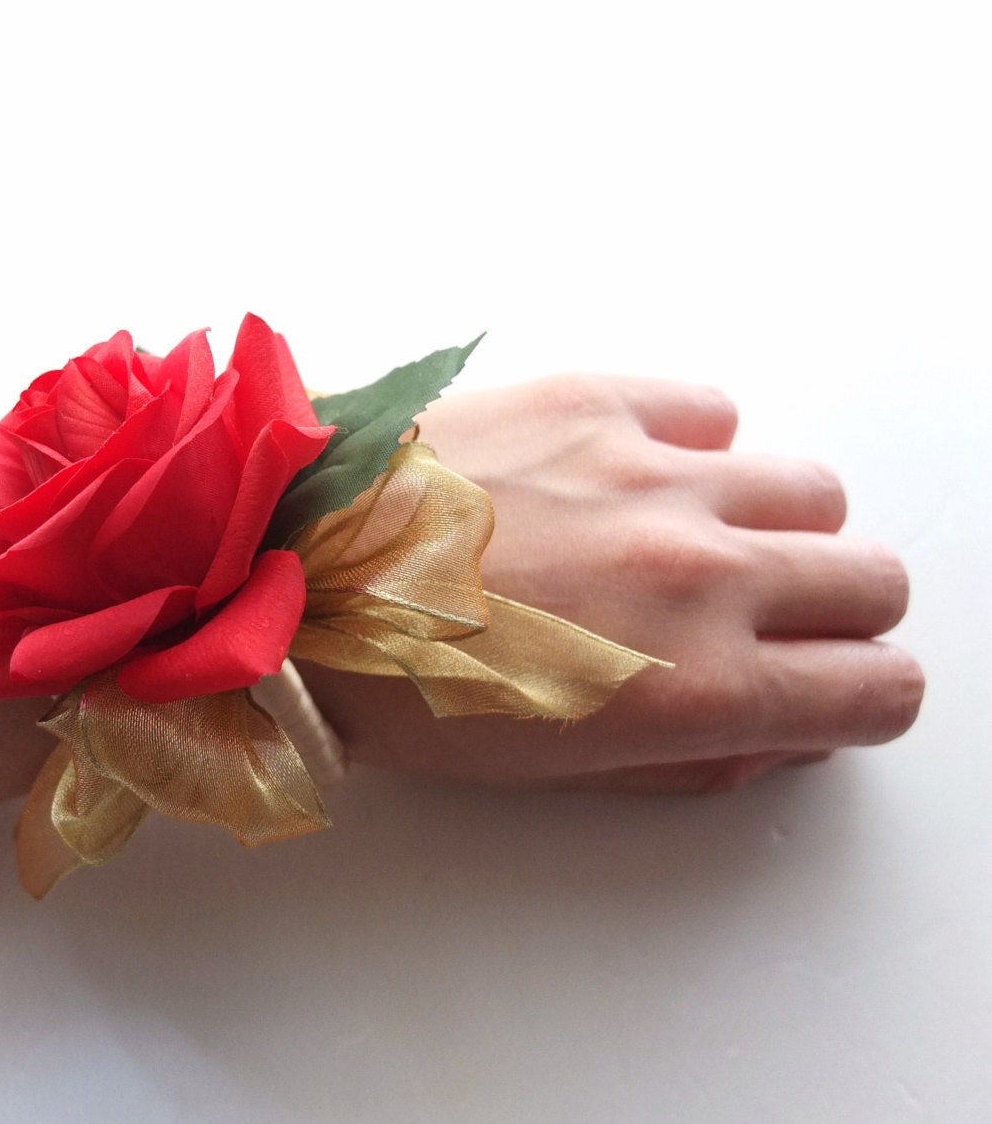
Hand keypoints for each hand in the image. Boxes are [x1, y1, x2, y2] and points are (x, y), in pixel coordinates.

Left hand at [301, 375, 922, 792]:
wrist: (287, 571)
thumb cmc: (397, 689)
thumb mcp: (549, 772)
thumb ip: (688, 757)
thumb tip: (770, 726)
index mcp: (692, 688)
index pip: (881, 690)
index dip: (859, 698)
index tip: (819, 692)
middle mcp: (701, 571)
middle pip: (875, 581)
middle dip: (835, 614)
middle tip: (758, 621)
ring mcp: (655, 474)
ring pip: (812, 490)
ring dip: (773, 527)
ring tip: (684, 542)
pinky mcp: (598, 399)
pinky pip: (714, 412)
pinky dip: (693, 450)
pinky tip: (620, 477)